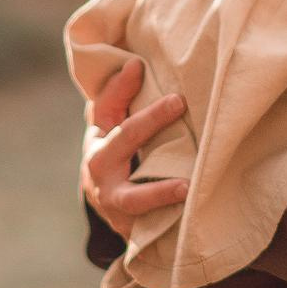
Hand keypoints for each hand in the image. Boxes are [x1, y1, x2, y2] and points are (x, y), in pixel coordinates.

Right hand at [80, 58, 189, 240]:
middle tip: (178, 102)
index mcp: (97, 137)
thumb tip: (138, 63)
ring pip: (132, 197)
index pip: (104, 107)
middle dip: (150, 121)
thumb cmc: (119, 156)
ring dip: (158, 192)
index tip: (138, 65)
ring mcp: (110, 199)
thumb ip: (123, 102)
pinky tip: (189, 210)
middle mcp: (98, 166)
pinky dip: (167, 217)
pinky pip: (147, 222)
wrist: (111, 208)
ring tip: (185, 187)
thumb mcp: (115, 127)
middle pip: (123, 140)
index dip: (119, 86)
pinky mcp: (126, 223)